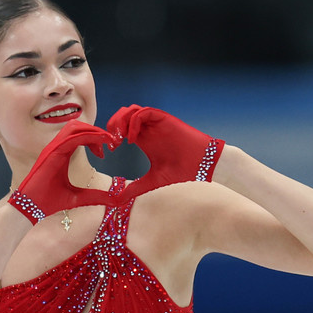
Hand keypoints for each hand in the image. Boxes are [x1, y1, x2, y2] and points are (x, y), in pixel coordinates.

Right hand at [9, 120, 114, 223]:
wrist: (32, 208)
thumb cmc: (50, 201)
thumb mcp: (79, 198)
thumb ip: (97, 197)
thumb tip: (115, 201)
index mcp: (62, 153)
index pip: (80, 135)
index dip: (96, 138)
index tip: (107, 150)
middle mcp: (57, 147)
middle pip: (78, 126)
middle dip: (96, 131)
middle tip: (110, 143)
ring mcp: (53, 148)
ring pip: (74, 127)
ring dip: (92, 131)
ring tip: (106, 141)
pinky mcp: (51, 153)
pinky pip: (70, 138)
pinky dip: (86, 137)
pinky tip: (98, 147)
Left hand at [107, 105, 223, 198]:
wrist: (203, 166)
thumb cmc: (182, 172)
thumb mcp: (152, 181)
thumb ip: (135, 188)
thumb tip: (117, 201)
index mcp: (144, 140)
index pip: (121, 128)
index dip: (111, 136)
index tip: (109, 151)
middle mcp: (148, 129)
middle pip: (122, 116)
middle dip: (112, 126)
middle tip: (111, 143)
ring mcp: (156, 124)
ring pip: (131, 111)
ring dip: (121, 122)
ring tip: (120, 139)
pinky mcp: (165, 120)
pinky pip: (144, 112)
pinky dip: (134, 122)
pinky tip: (132, 139)